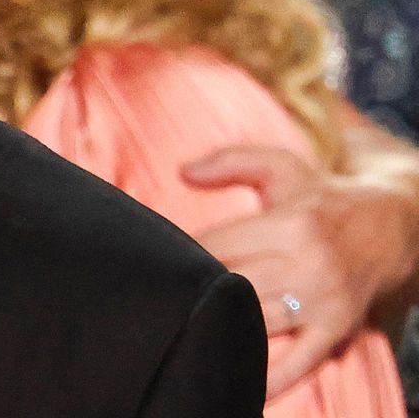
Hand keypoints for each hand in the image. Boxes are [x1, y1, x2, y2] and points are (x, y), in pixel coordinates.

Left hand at [183, 144, 417, 395]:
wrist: (393, 228)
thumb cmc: (322, 200)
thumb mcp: (282, 168)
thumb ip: (230, 161)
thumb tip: (182, 171)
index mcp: (289, 225)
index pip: (215, 247)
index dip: (179, 257)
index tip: (154, 263)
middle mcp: (307, 265)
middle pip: (230, 287)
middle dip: (193, 295)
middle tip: (158, 304)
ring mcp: (323, 302)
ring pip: (256, 324)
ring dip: (220, 331)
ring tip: (183, 336)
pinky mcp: (336, 329)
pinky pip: (300, 362)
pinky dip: (271, 378)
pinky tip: (243, 387)